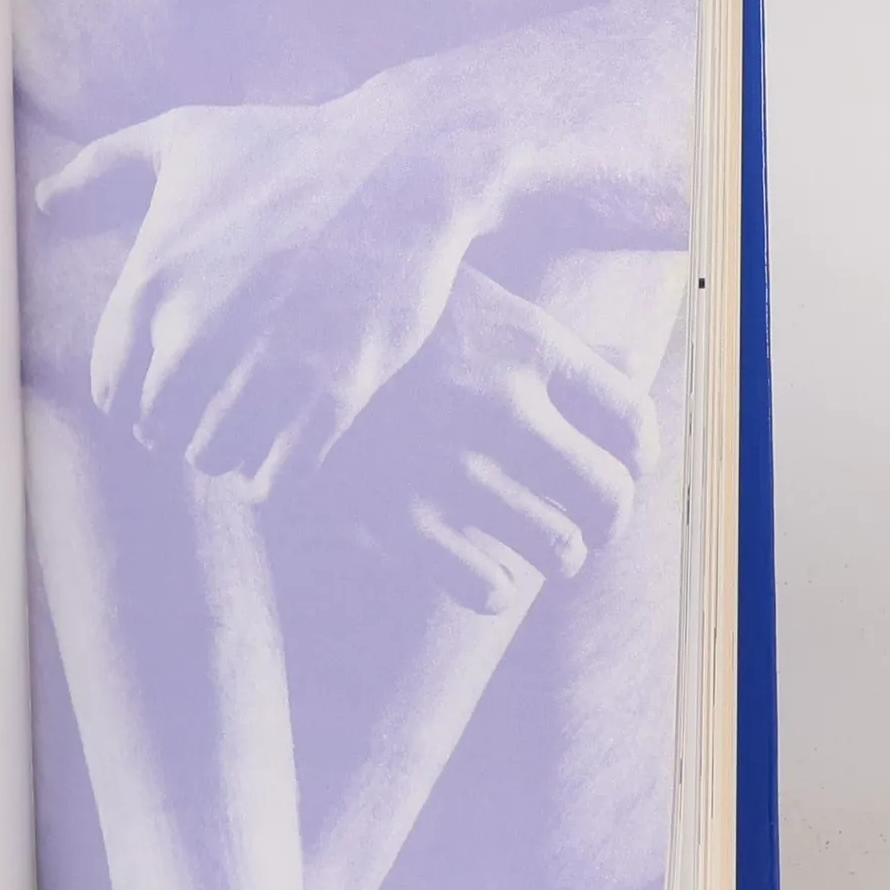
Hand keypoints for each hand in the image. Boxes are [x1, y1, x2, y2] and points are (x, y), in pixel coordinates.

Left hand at [37, 64, 505, 493]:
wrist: (406, 162)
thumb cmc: (288, 146)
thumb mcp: (182, 137)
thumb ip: (101, 169)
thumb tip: (43, 203)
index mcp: (151, 283)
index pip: (112, 388)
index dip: (137, 392)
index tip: (167, 380)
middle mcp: (196, 334)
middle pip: (157, 429)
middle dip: (180, 421)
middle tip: (215, 399)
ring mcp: (265, 368)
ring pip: (213, 456)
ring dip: (227, 446)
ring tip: (252, 416)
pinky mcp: (332, 395)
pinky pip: (276, 480)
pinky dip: (274, 475)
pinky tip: (289, 442)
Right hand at [331, 265, 659, 614]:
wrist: (253, 351)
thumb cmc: (365, 323)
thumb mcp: (454, 300)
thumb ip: (529, 335)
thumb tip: (618, 362)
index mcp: (524, 340)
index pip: (631, 421)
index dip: (636, 457)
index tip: (619, 467)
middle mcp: (499, 404)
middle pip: (608, 494)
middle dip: (606, 520)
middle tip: (588, 523)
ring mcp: (450, 467)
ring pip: (559, 550)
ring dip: (557, 556)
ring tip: (539, 546)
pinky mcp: (397, 520)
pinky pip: (489, 589)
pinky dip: (496, 589)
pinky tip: (478, 567)